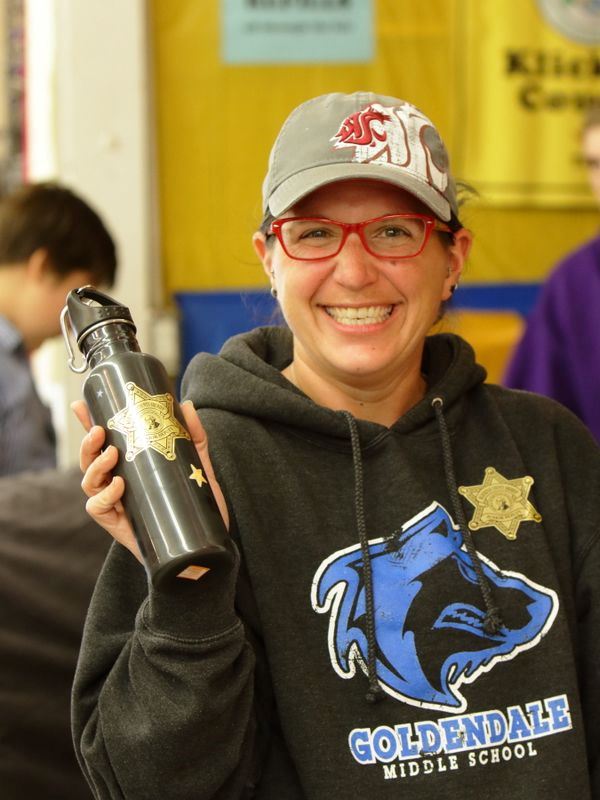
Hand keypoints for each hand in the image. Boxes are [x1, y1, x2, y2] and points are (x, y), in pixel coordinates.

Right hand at [72, 400, 228, 568]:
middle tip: (99, 431)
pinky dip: (104, 496)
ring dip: (95, 466)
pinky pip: (98, 508)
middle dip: (87, 444)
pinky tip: (119, 486)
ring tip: (113, 454)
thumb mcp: (198, 465)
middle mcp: (117, 484)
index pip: (103, 444)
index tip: (80, 405)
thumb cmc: (197, 504)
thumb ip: (193, 436)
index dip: (88, 424)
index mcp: (130, 467)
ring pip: (89, 482)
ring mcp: (116, 505)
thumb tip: (186, 405)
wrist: (205, 544)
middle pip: (89, 461)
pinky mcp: (118, 525)